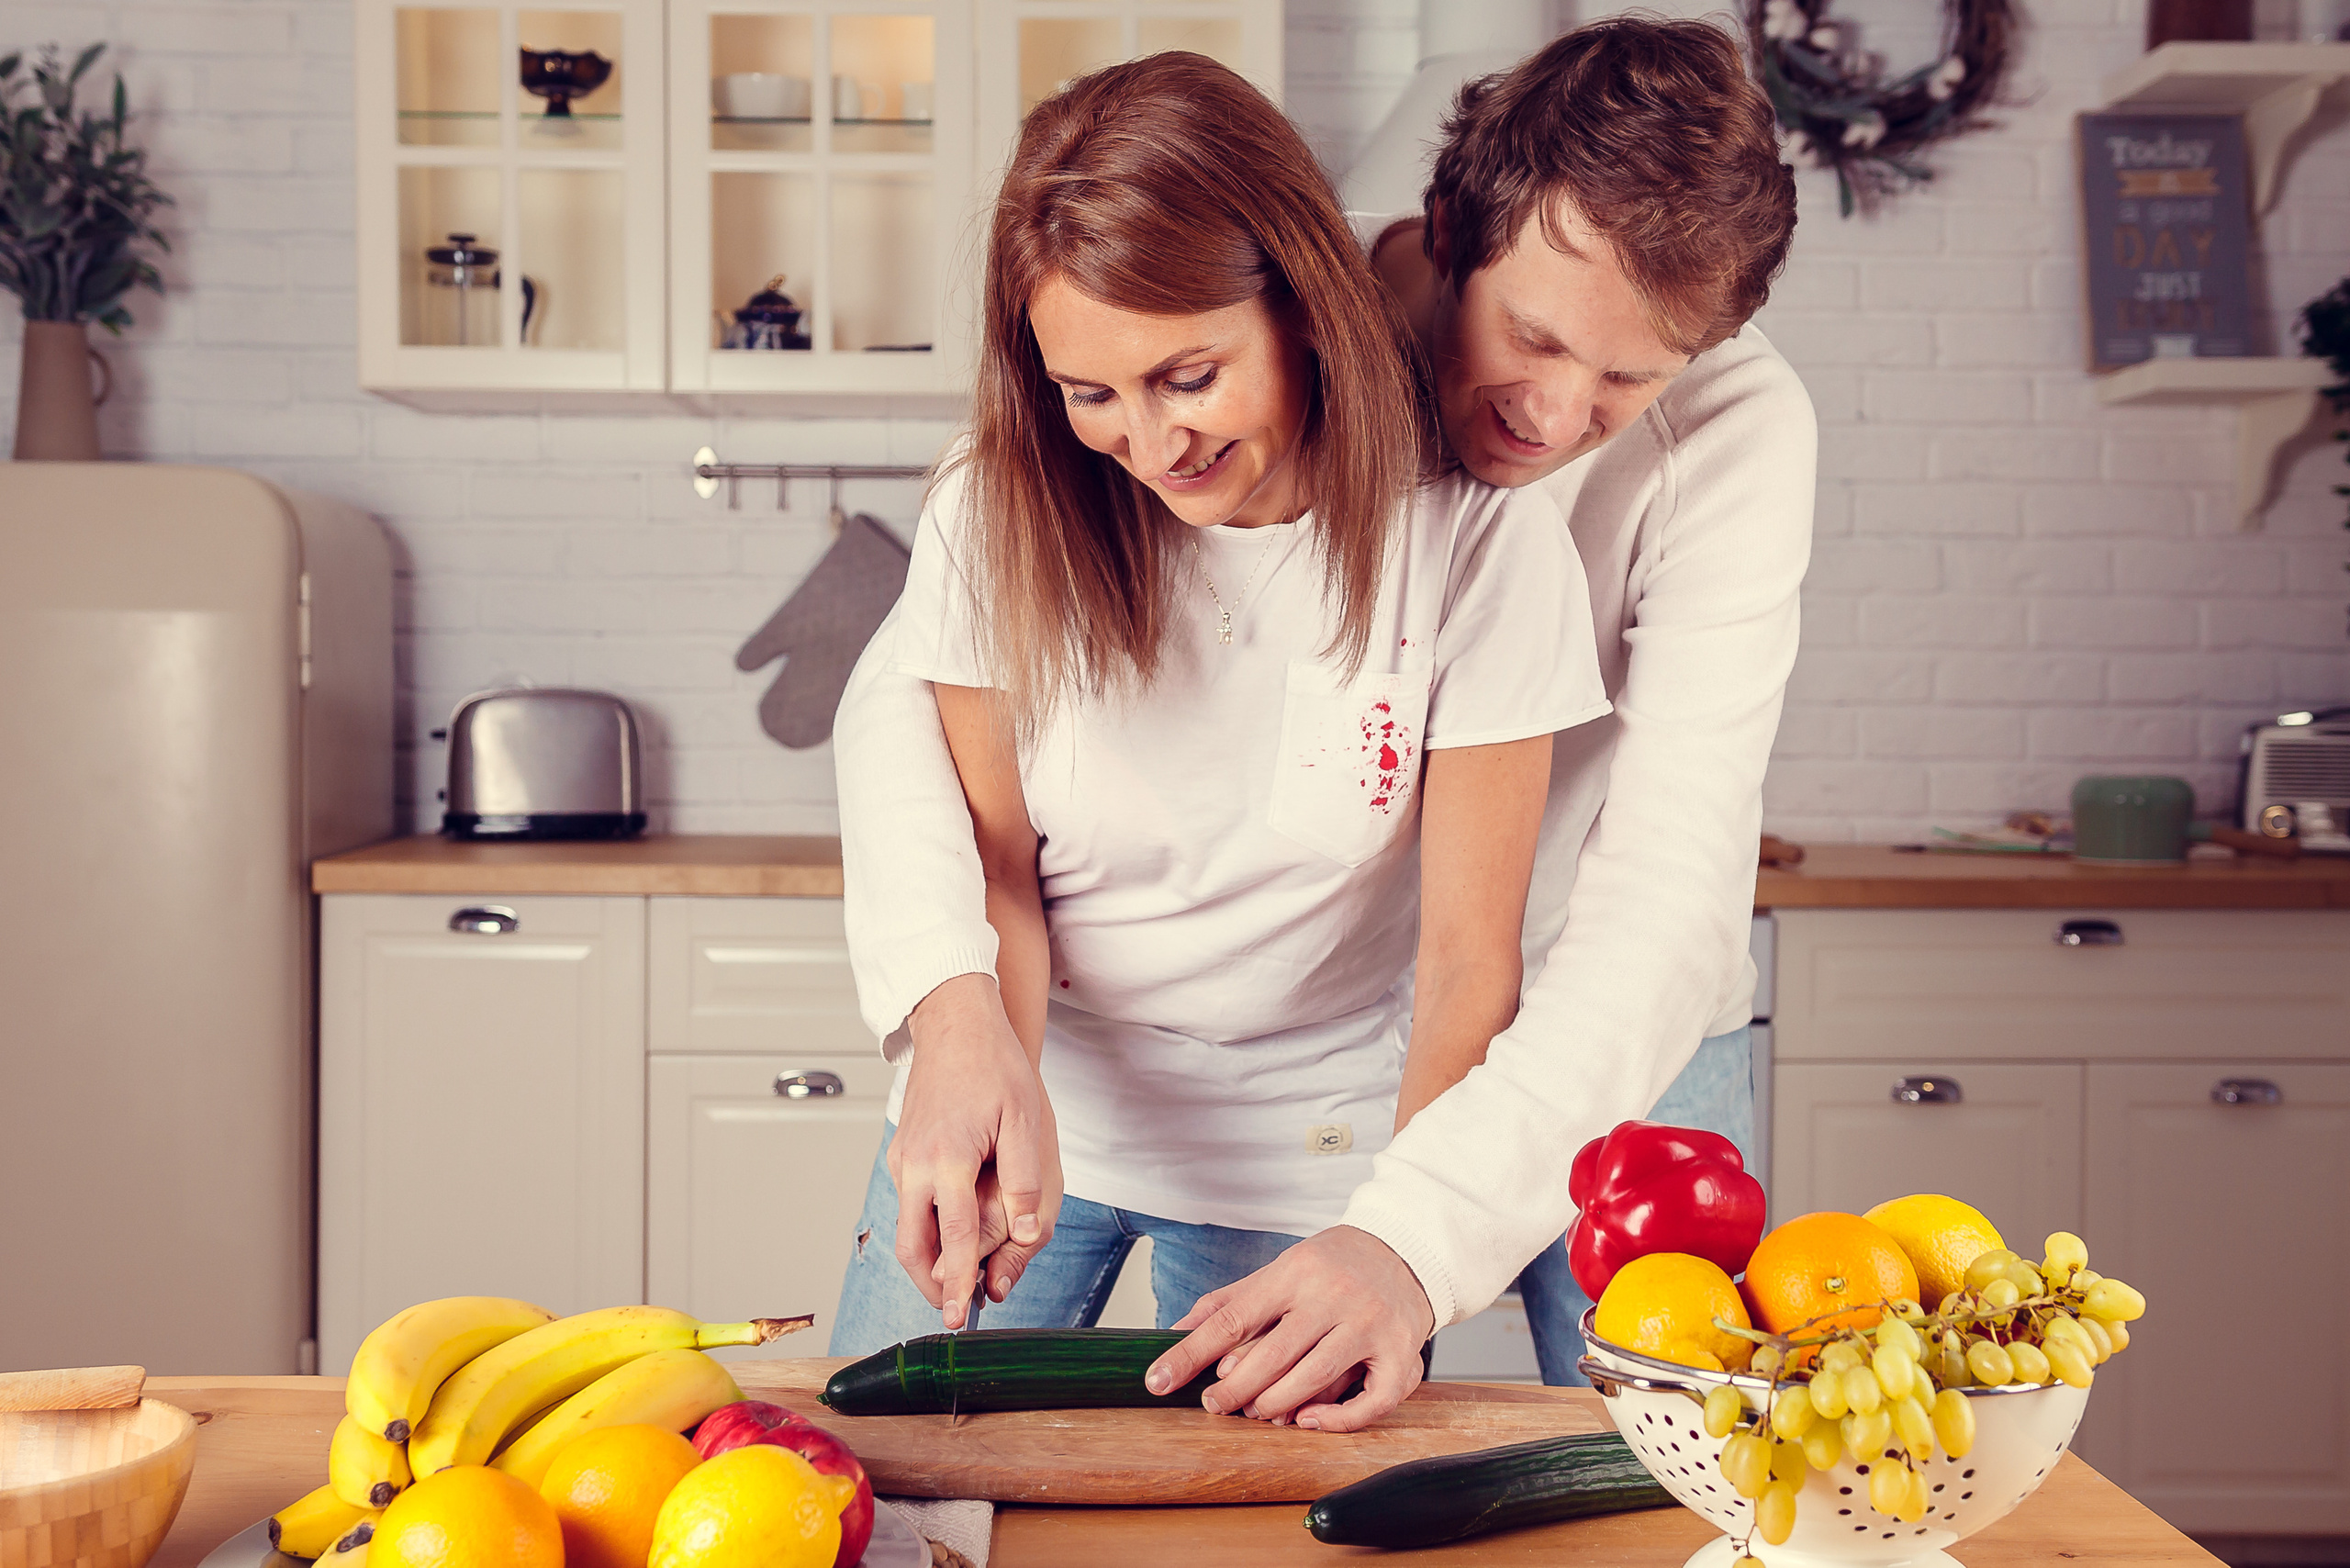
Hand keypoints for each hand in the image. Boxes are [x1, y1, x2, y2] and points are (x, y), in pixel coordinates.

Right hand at [893, 973, 1062, 1327]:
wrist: (955, 1022)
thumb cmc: (992, 1064)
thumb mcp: (1023, 1119)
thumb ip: (1023, 1179)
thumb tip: (1027, 1232)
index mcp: (946, 1160)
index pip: (951, 1240)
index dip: (957, 1282)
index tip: (956, 1318)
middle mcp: (914, 1165)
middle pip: (911, 1246)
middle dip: (930, 1284)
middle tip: (954, 1309)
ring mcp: (902, 1159)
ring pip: (905, 1227)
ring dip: (928, 1257)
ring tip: (959, 1277)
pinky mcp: (902, 1152)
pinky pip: (908, 1203)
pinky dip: (925, 1228)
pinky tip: (951, 1234)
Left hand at [1145, 1226, 1435, 1431]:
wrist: (1406, 1251)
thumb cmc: (1334, 1265)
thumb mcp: (1281, 1269)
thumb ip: (1230, 1301)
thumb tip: (1175, 1331)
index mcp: (1296, 1271)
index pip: (1233, 1318)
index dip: (1191, 1353)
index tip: (1159, 1380)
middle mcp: (1334, 1295)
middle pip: (1271, 1354)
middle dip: (1234, 1388)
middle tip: (1214, 1405)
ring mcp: (1370, 1323)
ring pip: (1313, 1377)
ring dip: (1276, 1404)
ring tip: (1255, 1412)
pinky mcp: (1402, 1351)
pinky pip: (1370, 1400)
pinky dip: (1338, 1419)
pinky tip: (1309, 1420)